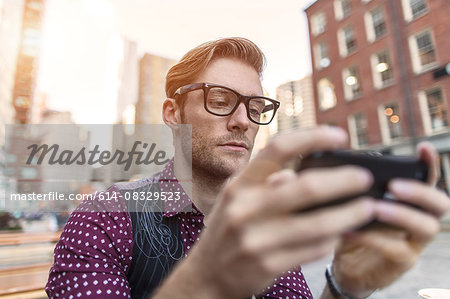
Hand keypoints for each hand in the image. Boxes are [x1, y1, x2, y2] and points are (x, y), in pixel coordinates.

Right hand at [154, 126, 377, 298]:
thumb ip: (264, 181)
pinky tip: (340, 234)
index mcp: (240, 185)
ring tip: (367, 208)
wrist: (208, 274)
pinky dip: (332, 240)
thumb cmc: (229, 228)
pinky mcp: (268, 266)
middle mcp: (245, 209)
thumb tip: (299, 173)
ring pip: (317, 224)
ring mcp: (256, 239)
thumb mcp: (237, 197)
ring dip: (349, 215)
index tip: (340, 136)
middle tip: (364, 178)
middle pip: (305, 187)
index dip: (312, 138)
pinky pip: (312, 250)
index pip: (277, 149)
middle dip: (343, 181)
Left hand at [332, 142, 449, 297]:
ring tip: (374, 207)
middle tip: (394, 185)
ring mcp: (414, 243)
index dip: (430, 164)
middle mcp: (420, 220)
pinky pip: (396, 249)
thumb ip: (359, 189)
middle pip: (440, 204)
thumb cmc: (355, 227)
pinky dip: (373, 237)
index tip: (423, 147)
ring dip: (401, 214)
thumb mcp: (356, 204)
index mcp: (411, 202)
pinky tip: (350, 229)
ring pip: (426, 227)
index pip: (429, 180)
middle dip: (420, 191)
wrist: (346, 266)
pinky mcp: (402, 262)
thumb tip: (345, 166)